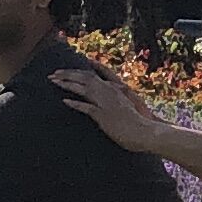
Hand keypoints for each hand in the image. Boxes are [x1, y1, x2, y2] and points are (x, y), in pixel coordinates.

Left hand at [48, 64, 164, 150]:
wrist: (147, 132)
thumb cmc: (140, 122)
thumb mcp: (129, 105)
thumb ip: (118, 98)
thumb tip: (110, 96)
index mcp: (116, 89)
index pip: (95, 74)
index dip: (80, 70)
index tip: (67, 69)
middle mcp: (110, 92)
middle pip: (86, 78)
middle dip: (68, 74)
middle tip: (54, 74)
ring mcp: (107, 103)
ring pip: (84, 88)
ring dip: (67, 84)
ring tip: (54, 82)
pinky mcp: (104, 115)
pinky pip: (86, 107)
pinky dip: (75, 103)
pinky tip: (65, 101)